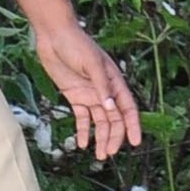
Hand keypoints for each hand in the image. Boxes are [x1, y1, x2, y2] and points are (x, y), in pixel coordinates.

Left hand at [33, 18, 140, 161]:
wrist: (53, 35)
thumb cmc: (76, 44)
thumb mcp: (91, 64)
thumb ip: (101, 86)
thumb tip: (111, 108)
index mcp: (115, 82)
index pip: (128, 109)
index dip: (133, 126)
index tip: (135, 142)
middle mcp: (105, 91)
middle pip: (114, 119)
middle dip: (114, 137)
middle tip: (109, 153)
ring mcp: (90, 94)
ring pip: (99, 122)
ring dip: (100, 138)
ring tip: (100, 155)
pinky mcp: (75, 96)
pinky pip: (82, 117)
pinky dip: (83, 131)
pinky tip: (82, 144)